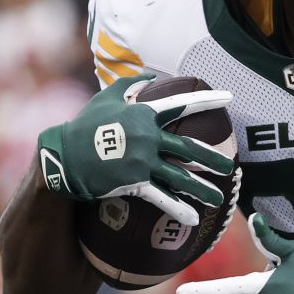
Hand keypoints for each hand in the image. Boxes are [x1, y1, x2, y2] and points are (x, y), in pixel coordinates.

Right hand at [36, 74, 234, 225]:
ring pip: (179, 176)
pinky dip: (177, 208)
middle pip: (188, 147)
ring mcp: (142, 161)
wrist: (63, 154)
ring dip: (201, 188)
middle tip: (230, 167)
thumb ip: (130, 84)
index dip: (207, 100)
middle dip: (212, 158)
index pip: (182, 105)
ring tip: (219, 199)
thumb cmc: (85, 124)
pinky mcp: (134, 181)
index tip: (229, 98)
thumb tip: (149, 75)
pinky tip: (193, 218)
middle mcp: (148, 137)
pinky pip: (161, 197)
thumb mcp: (106, 97)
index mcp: (144, 114)